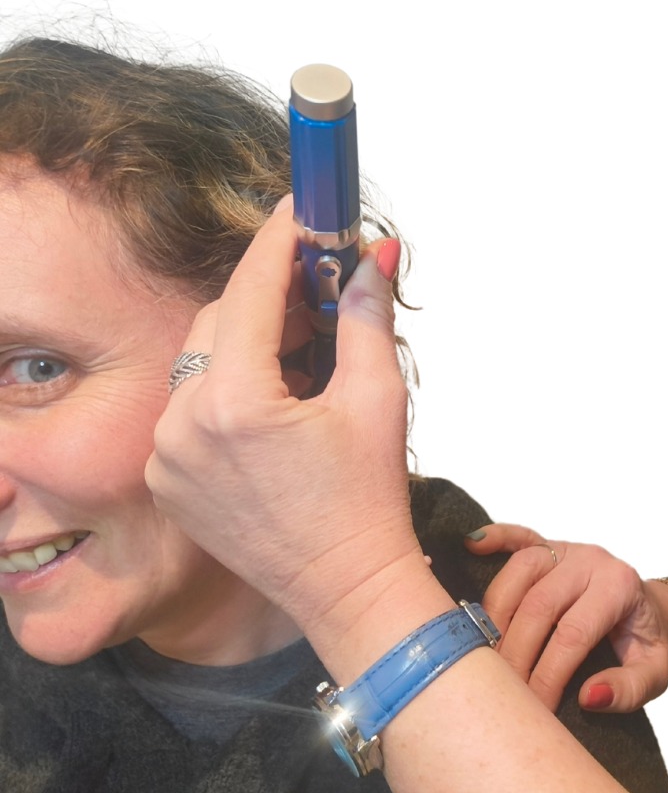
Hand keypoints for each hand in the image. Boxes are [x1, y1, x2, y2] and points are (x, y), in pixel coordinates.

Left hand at [146, 198, 421, 633]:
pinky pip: (190, 406)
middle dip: (272, 295)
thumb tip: (375, 254)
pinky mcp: (165, 477)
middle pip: (223, 320)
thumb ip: (366, 316)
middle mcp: (183, 425)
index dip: (280, 240)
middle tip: (322, 284)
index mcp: (236, 402)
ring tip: (307, 350)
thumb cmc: (369, 498)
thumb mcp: (378, 398)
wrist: (346, 584)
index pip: (251, 289)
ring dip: (251, 342)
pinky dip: (228, 388)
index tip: (301, 208)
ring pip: (204, 361)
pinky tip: (278, 400)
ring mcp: (166, 455)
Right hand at [466, 525, 667, 713]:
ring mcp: (568, 549)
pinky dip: (496, 537)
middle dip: (515, 655)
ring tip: (483, 656)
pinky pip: (519, 536)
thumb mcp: (652, 674)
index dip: (548, 675)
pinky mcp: (550, 545)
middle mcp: (592, 560)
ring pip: (518, 572)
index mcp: (619, 587)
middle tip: (503, 694)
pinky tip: (472, 543)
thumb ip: (628, 689)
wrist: (651, 611)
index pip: (573, 634)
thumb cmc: (646, 643)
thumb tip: (589, 696)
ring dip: (494, 615)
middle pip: (539, 605)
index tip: (534, 710)